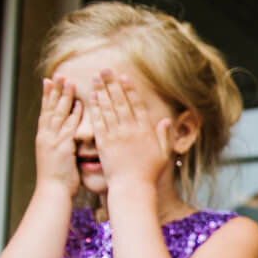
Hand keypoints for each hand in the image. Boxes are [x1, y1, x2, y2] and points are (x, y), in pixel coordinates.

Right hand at [36, 76, 82, 196]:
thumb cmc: (57, 179)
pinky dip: (73, 115)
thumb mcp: (57, 158)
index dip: (48, 96)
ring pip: (58, 114)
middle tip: (58, 75)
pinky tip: (79, 104)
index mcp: (44, 137)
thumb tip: (67, 139)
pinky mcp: (62, 147)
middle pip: (50, 108)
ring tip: (68, 82)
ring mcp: (53, 140)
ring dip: (63, 97)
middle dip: (54, 91)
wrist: (52, 192)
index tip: (50, 81)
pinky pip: (68, 127)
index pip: (46, 111)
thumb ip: (61, 145)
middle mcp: (46, 136)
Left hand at [88, 69, 172, 192]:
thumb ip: (164, 136)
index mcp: (145, 131)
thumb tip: (167, 120)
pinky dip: (95, 108)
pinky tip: (91, 97)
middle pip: (120, 102)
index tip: (124, 77)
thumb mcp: (163, 154)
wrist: (132, 187)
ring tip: (96, 78)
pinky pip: (98, 121)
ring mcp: (116, 135)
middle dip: (112, 84)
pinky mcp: (104, 142)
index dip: (130, 90)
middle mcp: (130, 130)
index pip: (137, 106)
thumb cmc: (149, 173)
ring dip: (101, 91)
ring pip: (107, 108)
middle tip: (106, 69)